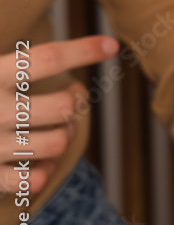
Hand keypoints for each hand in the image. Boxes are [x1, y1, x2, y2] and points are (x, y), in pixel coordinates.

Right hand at [0, 36, 117, 193]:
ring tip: (54, 128)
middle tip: (72, 98)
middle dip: (76, 101)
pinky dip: (41, 171)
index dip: (83, 50)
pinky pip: (33, 179)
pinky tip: (34, 160)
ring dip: (64, 135)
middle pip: (64, 105)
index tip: (112, 45)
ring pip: (58, 141)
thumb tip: (55, 45)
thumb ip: (9, 63)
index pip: (46, 59)